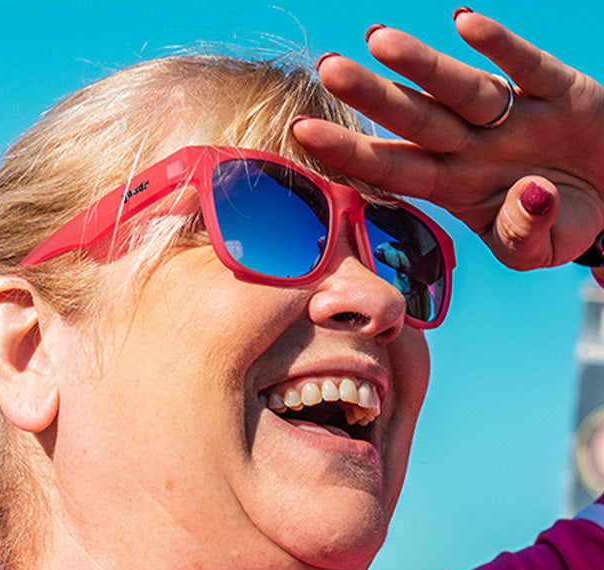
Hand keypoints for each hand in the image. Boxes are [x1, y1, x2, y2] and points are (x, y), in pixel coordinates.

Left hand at [292, 10, 603, 270]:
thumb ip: (524, 235)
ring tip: (378, 40)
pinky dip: (501, 46)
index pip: (396, 168)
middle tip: (329, 68)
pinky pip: (527, 67)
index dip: (353, 152)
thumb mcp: (539, 249)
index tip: (305, 133)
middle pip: (417, 121)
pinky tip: (465, 24)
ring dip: (423, 66)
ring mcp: (513, 117)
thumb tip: (527, 193)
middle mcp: (474, 148)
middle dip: (374, 98)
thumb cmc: (560, 225)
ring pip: (461, 89)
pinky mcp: (559, 90)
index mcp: (456, 187)